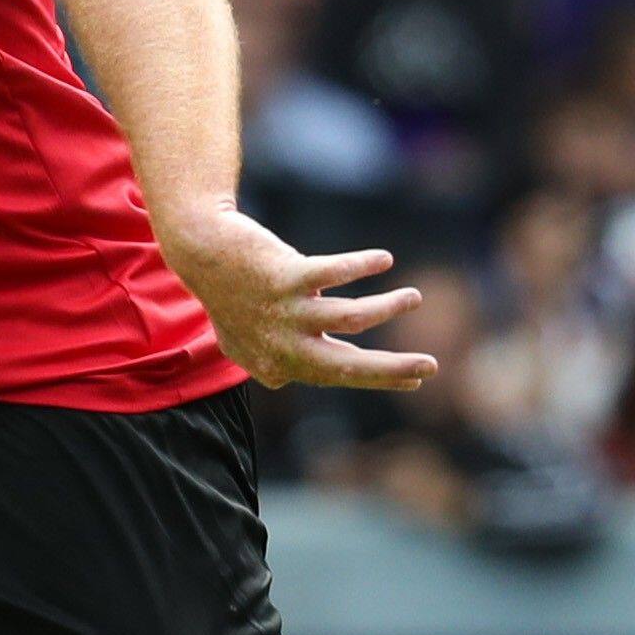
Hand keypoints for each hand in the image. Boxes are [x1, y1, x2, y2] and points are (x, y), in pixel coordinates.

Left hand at [158, 205, 435, 391]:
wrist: (203, 253)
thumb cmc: (227, 296)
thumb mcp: (242, 341)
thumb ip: (266, 363)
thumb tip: (282, 381)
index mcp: (281, 365)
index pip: (341, 376)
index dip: (380, 378)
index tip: (415, 380)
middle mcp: (284, 345)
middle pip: (348, 365)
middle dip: (392, 369)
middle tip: (431, 366)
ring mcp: (285, 312)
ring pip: (349, 319)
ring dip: (387, 309)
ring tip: (414, 298)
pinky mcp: (287, 276)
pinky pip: (334, 273)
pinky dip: (362, 266)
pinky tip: (384, 260)